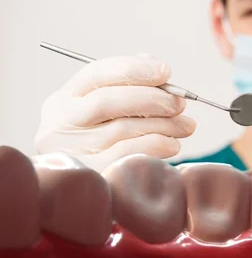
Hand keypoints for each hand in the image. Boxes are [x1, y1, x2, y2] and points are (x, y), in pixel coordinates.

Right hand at [35, 54, 196, 172]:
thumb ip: (130, 86)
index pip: (97, 73)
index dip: (135, 69)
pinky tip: (172, 144)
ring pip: (121, 128)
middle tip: (179, 103)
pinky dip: (155, 145)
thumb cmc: (102, 140)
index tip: (167, 71)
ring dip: (162, 124)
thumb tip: (159, 72)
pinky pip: (125, 154)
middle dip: (152, 98)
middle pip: (107, 101)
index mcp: (65, 99)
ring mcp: (71, 150)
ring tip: (185, 126)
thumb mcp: (105, 111)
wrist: (83, 188)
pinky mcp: (89, 174)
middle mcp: (60, 123)